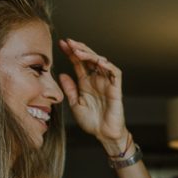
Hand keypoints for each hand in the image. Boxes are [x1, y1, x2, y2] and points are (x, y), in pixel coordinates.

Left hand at [58, 38, 128, 152]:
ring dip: (91, 55)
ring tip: (78, 51)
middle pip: (89, 59)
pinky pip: (115, 74)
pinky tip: (99, 61)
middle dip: (79, 49)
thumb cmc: (91, 121)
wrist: (104, 134)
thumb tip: (61, 74)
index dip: (70, 52)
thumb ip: (69, 89)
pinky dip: (108, 66)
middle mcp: (96, 80)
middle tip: (69, 42)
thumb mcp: (75, 104)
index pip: (78, 63)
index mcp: (86, 82)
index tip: (61, 44)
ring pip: (101, 62)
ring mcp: (107, 83)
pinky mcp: (116, 89)